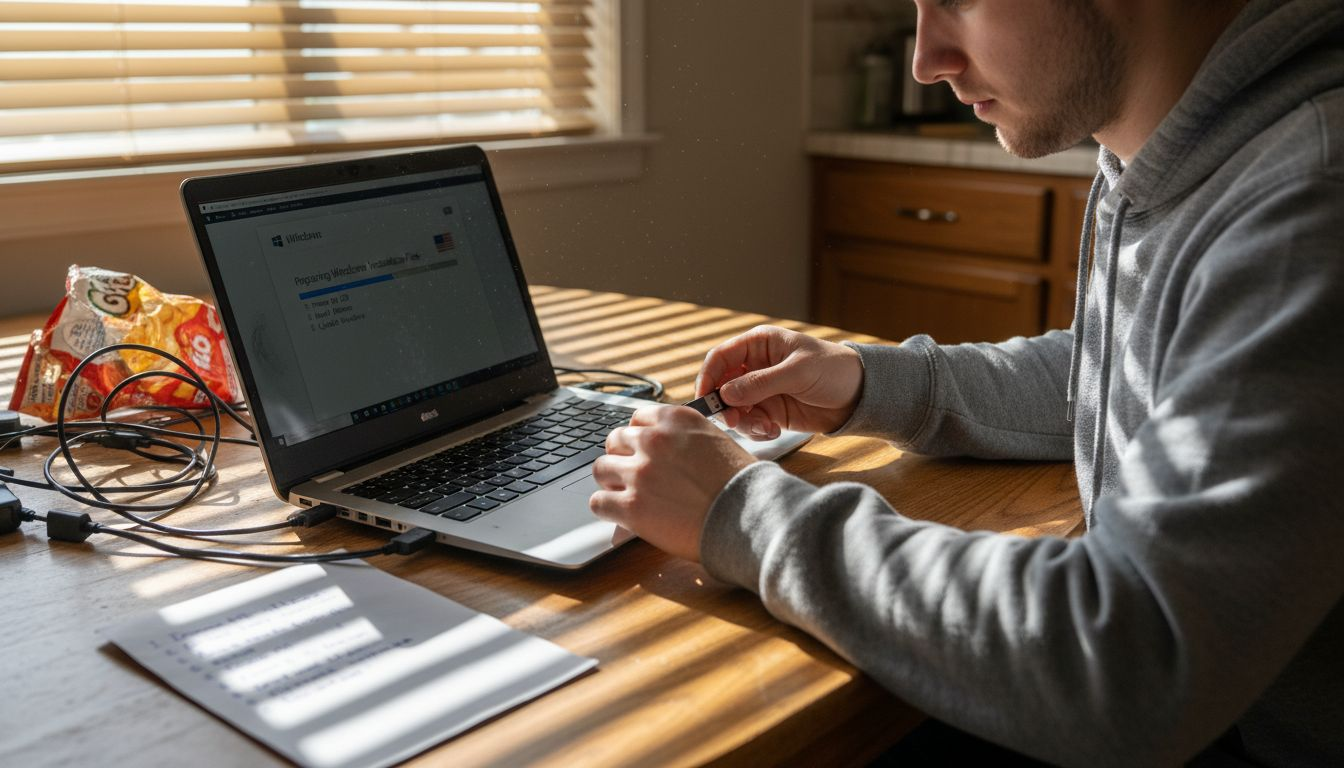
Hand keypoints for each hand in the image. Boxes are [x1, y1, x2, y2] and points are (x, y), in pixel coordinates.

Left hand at [590, 405, 756, 561]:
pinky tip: (621, 515)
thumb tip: (669, 449)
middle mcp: (653, 440)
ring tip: (627, 496)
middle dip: (623, 458)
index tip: (643, 451)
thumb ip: (685, 439)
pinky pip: (598, 503)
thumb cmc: (742, 485)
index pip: (638, 418)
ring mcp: (639, 473)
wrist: (750, 517)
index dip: (639, 438)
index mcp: (675, 419)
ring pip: (601, 469)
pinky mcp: (631, 506)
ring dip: (612, 482)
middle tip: (635, 475)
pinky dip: (607, 510)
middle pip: (615, 440)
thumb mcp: (716, 442)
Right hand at [696, 325, 863, 438]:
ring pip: (734, 409)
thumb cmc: (833, 370)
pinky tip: (774, 431)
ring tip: (767, 428)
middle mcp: (755, 366)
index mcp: (759, 344)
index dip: (708, 376)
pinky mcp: (770, 411)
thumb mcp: (798, 372)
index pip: (720, 357)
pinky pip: (750, 423)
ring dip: (744, 422)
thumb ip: (761, 383)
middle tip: (734, 421)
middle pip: (721, 386)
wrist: (860, 396)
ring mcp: (761, 390)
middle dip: (725, 406)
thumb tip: (726, 394)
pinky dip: (757, 430)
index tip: (706, 399)